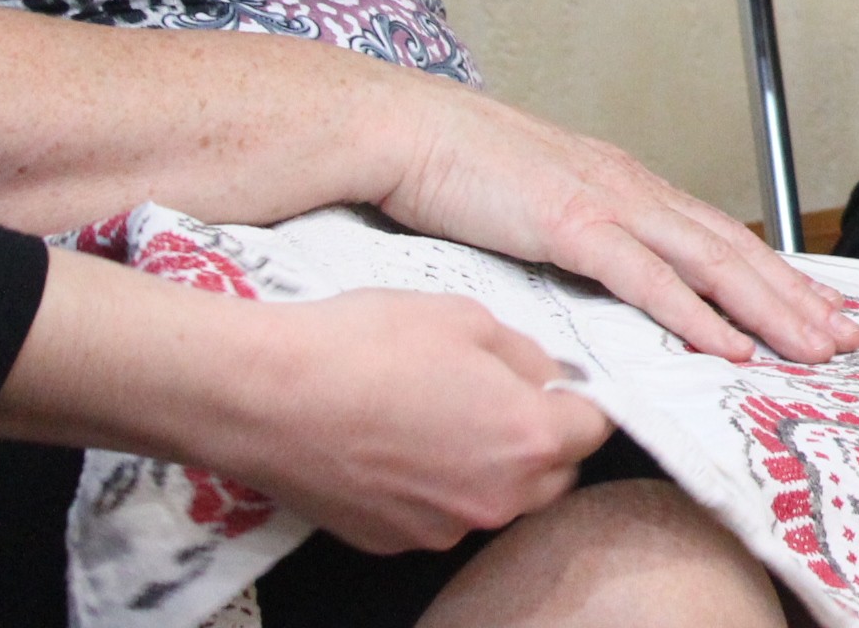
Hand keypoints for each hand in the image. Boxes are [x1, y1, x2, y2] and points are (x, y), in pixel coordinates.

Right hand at [0, 256, 613, 553]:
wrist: (264, 395)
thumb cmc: (363, 346)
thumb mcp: (467, 319)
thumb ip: (527, 355)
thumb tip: (553, 376)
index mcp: (528, 439)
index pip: (595, 426)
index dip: (578, 397)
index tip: (555, 380)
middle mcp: (495, 499)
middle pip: (553, 473)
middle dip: (540, 436)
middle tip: (497, 392)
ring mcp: (442, 528)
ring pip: (497, 497)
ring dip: (488, 463)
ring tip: (437, 411)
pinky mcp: (394, 540)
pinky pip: (442, 512)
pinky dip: (437, 484)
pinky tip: (399, 440)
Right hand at [371, 69, 858, 364]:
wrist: (405, 132)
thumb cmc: (458, 172)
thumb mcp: (539, 210)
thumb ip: (582, 241)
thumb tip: (612, 280)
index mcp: (629, 189)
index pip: (721, 239)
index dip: (776, 278)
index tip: (819, 312)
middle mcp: (634, 191)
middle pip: (735, 251)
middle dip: (796, 299)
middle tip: (847, 340)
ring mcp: (608, 204)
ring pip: (710, 263)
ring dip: (768, 310)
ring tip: (812, 348)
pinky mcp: (571, 223)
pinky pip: (646, 278)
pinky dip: (693, 314)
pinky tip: (727, 346)